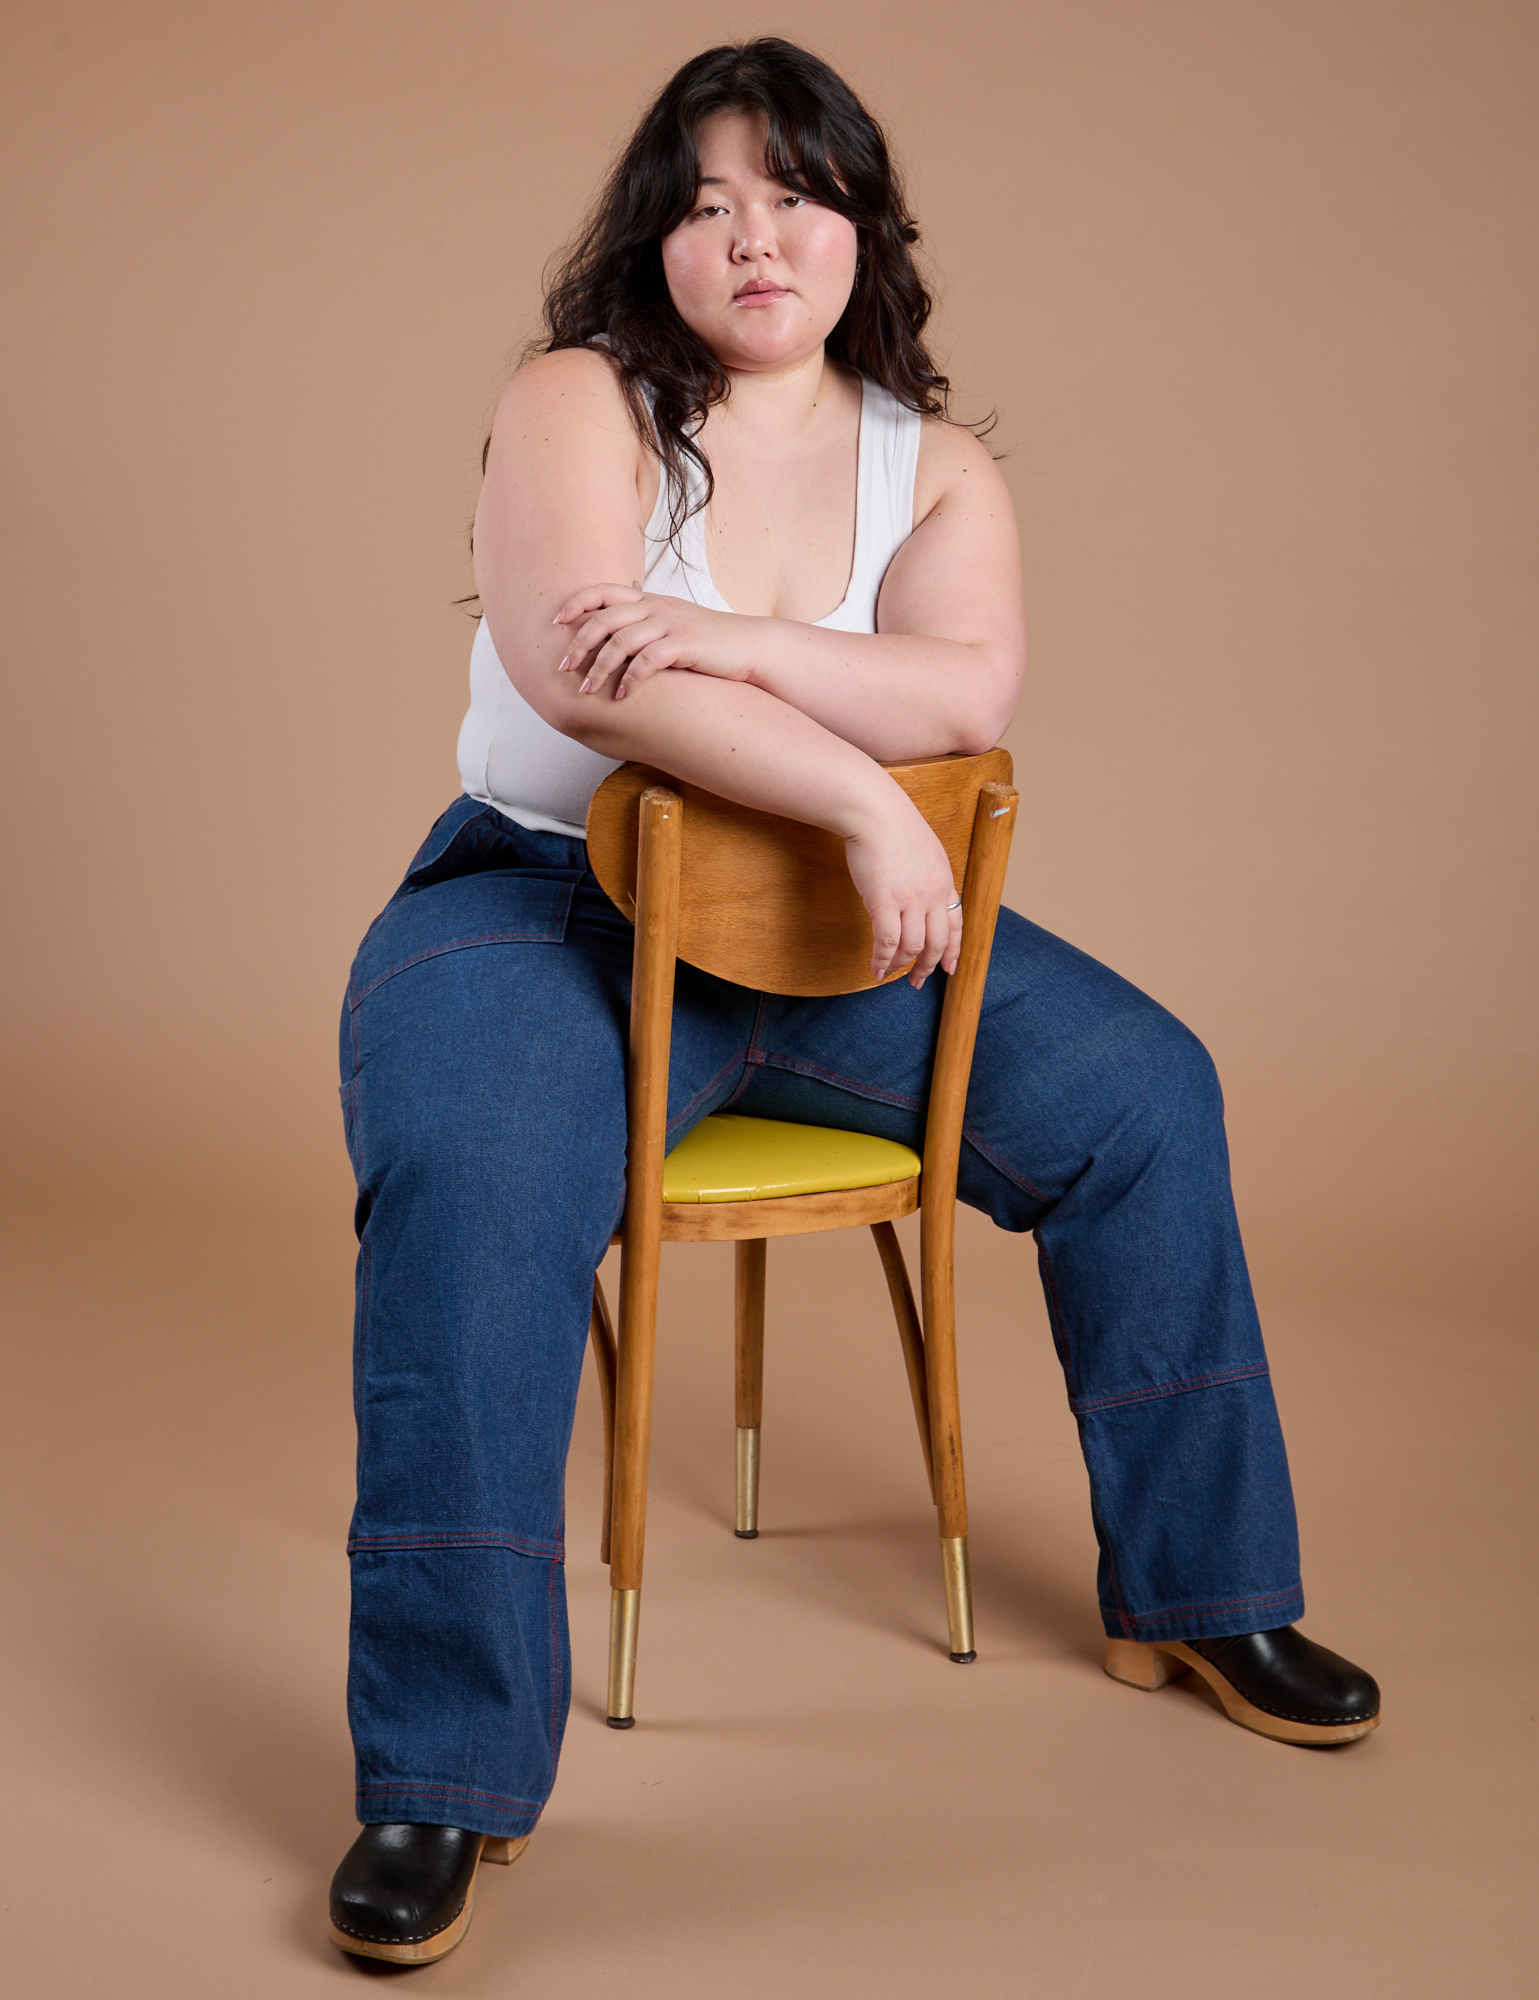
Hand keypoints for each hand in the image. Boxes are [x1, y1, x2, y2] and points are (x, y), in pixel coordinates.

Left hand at [553, 584, 755, 698]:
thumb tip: (611, 643)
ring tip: (587, 691)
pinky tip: (623, 695)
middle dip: (578, 645)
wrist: (749, 646)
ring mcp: (671, 624)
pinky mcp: (686, 644)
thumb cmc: (707, 644)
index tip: (556, 622)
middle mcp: (656, 607)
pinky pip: (649, 660)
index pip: (603, 591)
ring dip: (600, 668)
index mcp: (649, 600)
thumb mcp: (671, 627)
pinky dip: (632, 679)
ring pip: (621, 641)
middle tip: (563, 669)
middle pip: (605, 618)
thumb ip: (643, 628)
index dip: (576, 604)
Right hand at [842, 788, 962, 989]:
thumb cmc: (892, 825)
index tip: (949, 969)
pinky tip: (875, 968)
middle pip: (938, 943)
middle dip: (927, 967)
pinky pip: (887, 942)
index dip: (954, 951)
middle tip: (917, 982)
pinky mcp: (885, 902)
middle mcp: (933, 894)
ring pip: (912, 947)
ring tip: (888, 974)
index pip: (957, 924)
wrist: (875, 811)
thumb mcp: (924, 851)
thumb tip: (913, 900)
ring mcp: (911, 899)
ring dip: (900, 966)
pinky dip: (882, 960)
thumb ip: (925, 877)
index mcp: (945, 881)